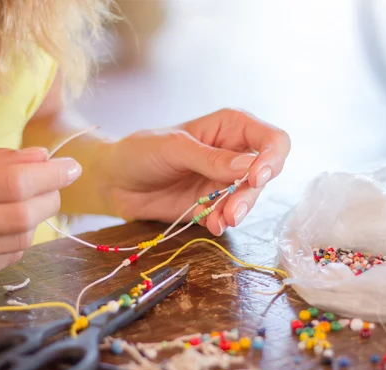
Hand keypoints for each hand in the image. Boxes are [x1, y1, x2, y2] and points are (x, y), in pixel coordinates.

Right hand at [0, 148, 81, 290]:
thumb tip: (44, 159)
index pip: (11, 183)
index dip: (49, 175)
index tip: (71, 167)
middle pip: (22, 216)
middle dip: (51, 197)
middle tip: (55, 185)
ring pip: (20, 241)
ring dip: (38, 218)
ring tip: (32, 203)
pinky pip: (7, 259)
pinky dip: (19, 240)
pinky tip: (8, 227)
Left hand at [99, 108, 289, 234]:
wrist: (114, 181)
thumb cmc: (141, 152)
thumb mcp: (173, 148)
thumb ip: (210, 158)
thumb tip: (248, 167)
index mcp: (230, 128)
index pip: (271, 139)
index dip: (272, 157)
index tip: (255, 176)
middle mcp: (233, 154)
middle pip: (265, 172)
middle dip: (252, 192)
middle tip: (234, 210)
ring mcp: (224, 181)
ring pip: (250, 197)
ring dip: (240, 210)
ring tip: (222, 220)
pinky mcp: (212, 205)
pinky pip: (229, 215)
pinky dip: (224, 222)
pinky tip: (214, 226)